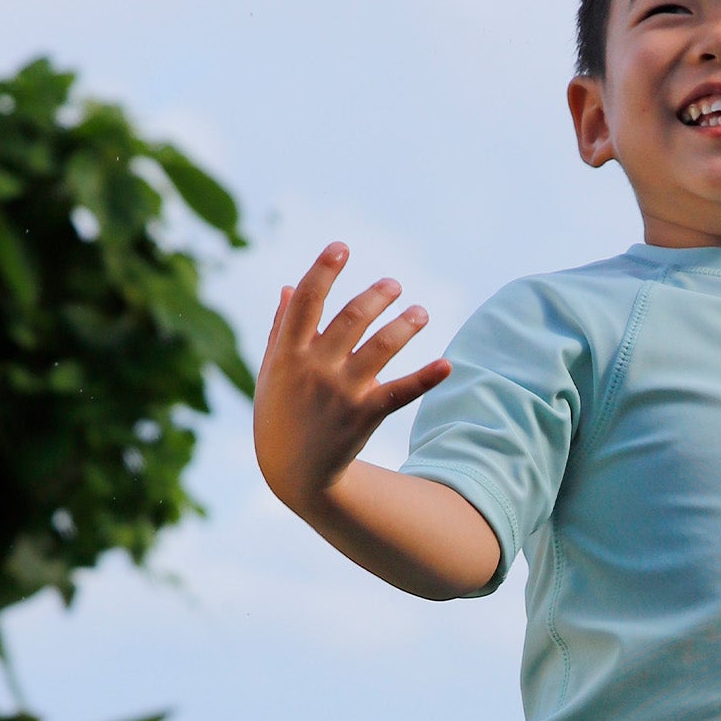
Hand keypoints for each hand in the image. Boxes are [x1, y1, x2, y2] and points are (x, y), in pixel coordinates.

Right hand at [254, 243, 449, 511]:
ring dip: (405, 325)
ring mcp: (342, 391)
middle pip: (353, 317)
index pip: (308, 301)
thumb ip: (281, 329)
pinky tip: (447, 364)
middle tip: (394, 285)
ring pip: (382, 347)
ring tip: (421, 312)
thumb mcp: (272, 372)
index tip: (341, 247)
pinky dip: (426, 378)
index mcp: (288, 352)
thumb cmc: (279, 415)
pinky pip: (402, 391)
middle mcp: (316, 367)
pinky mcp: (366, 414)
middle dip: (377, 296)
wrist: (294, 474)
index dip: (324, 270)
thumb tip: (290, 287)